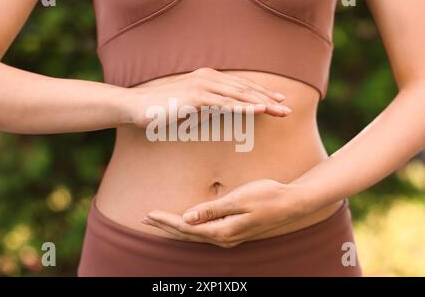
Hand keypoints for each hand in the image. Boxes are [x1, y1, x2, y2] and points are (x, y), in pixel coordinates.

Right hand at [121, 67, 291, 127]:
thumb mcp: (188, 107)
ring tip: (280, 111)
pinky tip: (259, 110)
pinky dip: (243, 106)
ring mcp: (202, 86)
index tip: (277, 102)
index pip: (239, 87)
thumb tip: (219, 112)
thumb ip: (206, 106)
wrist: (135, 107)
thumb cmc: (160, 109)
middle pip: (244, 90)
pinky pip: (224, 103)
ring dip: (261, 103)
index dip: (260, 94)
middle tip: (287, 109)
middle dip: (267, 99)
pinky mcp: (195, 97)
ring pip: (239, 95)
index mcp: (207, 79)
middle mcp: (207, 78)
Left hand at [142, 179, 304, 247]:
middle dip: (166, 226)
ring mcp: (229, 237)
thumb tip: (187, 217)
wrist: (290, 203)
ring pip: (195, 234)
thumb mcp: (237, 200)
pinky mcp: (233, 232)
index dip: (166, 221)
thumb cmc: (266, 197)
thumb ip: (211, 210)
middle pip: (187, 233)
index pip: (186, 227)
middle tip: (145, 219)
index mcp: (222, 231)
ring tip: (159, 221)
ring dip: (176, 227)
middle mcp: (224, 239)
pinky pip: (205, 232)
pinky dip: (190, 227)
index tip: (149, 214)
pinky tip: (185, 223)